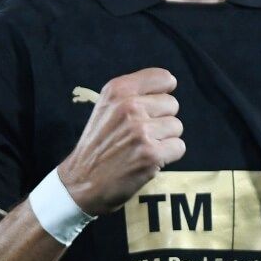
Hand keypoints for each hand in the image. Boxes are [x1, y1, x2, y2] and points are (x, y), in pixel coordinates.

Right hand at [57, 68, 183, 214]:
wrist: (81, 182)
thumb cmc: (98, 145)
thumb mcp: (106, 107)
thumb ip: (133, 93)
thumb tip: (169, 83)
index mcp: (117, 90)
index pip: (164, 78)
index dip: (163, 94)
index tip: (154, 106)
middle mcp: (129, 106)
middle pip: (172, 104)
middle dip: (161, 120)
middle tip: (140, 134)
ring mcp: (140, 130)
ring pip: (177, 126)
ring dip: (165, 139)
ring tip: (142, 147)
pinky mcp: (151, 154)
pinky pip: (179, 147)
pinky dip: (168, 156)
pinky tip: (148, 160)